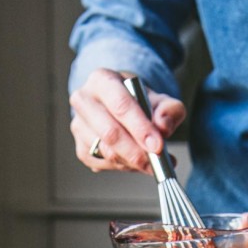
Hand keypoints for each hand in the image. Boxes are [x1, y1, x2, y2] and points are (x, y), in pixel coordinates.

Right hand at [69, 68, 186, 172]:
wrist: (121, 107)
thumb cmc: (139, 102)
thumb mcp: (159, 99)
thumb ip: (168, 110)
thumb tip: (163, 127)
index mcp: (102, 80)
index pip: (120, 105)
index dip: (140, 128)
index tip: (158, 146)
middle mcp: (84, 101)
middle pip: (110, 133)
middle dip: (137, 152)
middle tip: (157, 162)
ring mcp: (79, 126)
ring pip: (107, 152)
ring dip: (133, 162)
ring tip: (151, 162)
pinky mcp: (81, 148)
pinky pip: (104, 165)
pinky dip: (125, 167)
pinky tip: (136, 162)